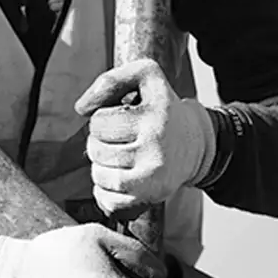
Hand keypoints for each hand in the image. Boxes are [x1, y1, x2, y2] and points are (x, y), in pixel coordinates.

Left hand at [74, 60, 215, 215]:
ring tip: (121, 158)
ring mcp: (154, 176)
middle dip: (101, 143)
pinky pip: (107, 199)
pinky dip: (105, 191)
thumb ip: (111, 80)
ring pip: (98, 174)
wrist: (198, 144)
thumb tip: (80, 108)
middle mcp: (157, 146)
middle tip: (122, 140)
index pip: (98, 122)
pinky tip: (120, 177)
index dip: (103, 119)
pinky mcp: (151, 197)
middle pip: (95, 149)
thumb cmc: (163, 109)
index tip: (123, 119)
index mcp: (155, 115)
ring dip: (102, 166)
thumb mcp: (147, 77)